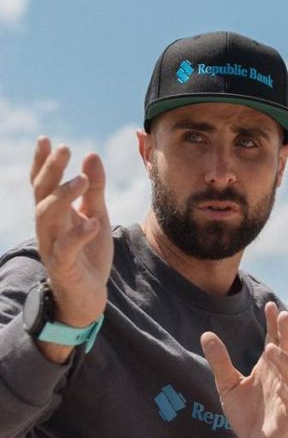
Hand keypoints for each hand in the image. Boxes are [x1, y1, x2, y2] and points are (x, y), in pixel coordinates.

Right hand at [31, 138, 112, 356]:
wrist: (87, 297)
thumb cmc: (88, 254)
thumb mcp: (96, 216)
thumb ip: (94, 189)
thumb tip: (91, 155)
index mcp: (54, 215)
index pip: (42, 184)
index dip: (41, 162)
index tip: (45, 139)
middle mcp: (47, 228)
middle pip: (41, 194)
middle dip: (50, 171)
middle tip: (65, 149)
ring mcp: (52, 247)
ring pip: (47, 218)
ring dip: (62, 196)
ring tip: (81, 180)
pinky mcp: (64, 268)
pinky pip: (65, 249)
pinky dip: (78, 235)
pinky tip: (92, 222)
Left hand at [201, 301, 287, 437]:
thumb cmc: (246, 414)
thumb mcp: (228, 385)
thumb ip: (220, 361)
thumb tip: (206, 334)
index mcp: (270, 367)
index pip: (276, 340)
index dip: (275, 324)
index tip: (271, 306)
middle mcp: (282, 377)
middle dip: (287, 333)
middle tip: (282, 315)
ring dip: (285, 361)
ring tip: (271, 349)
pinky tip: (281, 386)